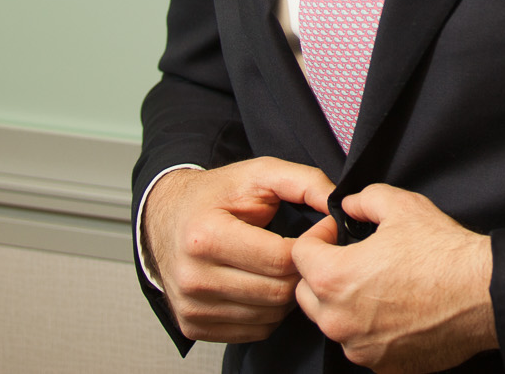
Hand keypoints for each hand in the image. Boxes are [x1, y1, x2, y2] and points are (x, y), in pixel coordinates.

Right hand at [144, 157, 335, 342]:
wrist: (165, 217)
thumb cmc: (216, 195)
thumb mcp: (259, 174)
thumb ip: (304, 182)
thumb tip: (338, 204)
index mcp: (206, 237)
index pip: (280, 260)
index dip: (312, 247)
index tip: (322, 231)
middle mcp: (194, 277)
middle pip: (276, 292)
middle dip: (302, 272)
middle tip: (307, 252)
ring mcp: (191, 306)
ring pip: (269, 315)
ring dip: (288, 294)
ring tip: (284, 266)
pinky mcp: (193, 326)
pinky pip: (253, 331)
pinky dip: (269, 312)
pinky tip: (265, 285)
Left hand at [292, 183, 496, 372]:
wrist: (483, 294)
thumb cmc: (443, 253)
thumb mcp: (401, 205)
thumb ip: (364, 200)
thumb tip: (349, 206)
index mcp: (334, 278)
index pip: (300, 255)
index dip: (318, 236)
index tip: (337, 232)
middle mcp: (338, 320)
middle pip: (307, 294)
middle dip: (321, 273)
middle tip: (351, 258)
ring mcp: (359, 348)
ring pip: (334, 323)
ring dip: (345, 304)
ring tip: (378, 285)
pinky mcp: (382, 366)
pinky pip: (362, 345)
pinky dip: (370, 330)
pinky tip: (396, 310)